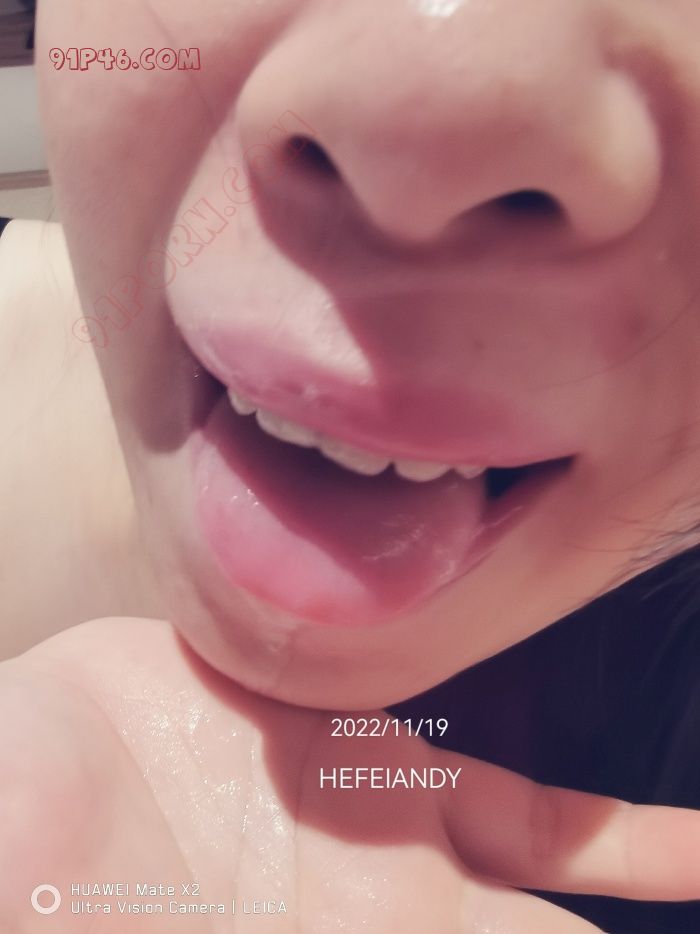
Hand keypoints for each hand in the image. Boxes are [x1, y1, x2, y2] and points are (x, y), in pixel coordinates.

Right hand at [2, 618, 697, 931]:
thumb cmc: (34, 860)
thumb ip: (131, 901)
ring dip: (651, 916)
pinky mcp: (396, 781)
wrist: (40, 772)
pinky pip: (545, 828)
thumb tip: (131, 912)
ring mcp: (399, 871)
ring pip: (563, 922)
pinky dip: (633, 845)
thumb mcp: (56, 890)